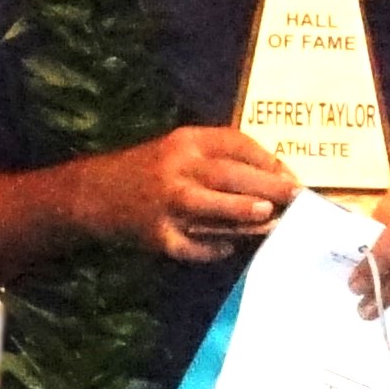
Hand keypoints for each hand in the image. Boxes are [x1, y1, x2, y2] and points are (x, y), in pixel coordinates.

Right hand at [82, 125, 305, 264]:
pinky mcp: (156, 234)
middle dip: (266, 186)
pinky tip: (228, 247)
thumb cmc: (150, 171)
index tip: (291, 177)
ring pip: (207, 205)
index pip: (235, 143)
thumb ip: (220, 161)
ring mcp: (164, 202)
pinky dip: (211, 247)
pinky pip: (189, 243)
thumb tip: (275, 182)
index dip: (267, 160)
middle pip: (227, 173)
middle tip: (296, 197)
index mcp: (186, 141)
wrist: (92, 193)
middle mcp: (175, 167)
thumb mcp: (181, 151)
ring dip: (240, 211)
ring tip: (269, 216)